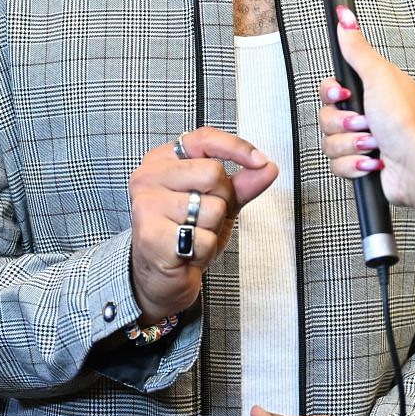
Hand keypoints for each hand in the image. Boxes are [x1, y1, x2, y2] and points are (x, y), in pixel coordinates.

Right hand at [128, 127, 277, 322]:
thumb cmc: (185, 233)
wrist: (160, 276)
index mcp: (162, 160)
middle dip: (222, 201)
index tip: (260, 161)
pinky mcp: (151, 235)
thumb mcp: (217, 203)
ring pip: (212, 208)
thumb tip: (267, 168)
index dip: (236, 148)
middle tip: (203, 218)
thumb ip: (241, 185)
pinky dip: (204, 252)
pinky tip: (187, 252)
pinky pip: (203, 238)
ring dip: (212, 230)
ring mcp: (147, 205)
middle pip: (213, 173)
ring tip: (193, 236)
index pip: (204, 139)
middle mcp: (149, 177)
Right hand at [319, 5, 414, 222]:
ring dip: (351, 145)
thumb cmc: (406, 122)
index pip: (330, 88)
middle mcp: (366, 114)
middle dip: (343, 123)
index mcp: (371, 90)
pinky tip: (373, 162)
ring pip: (329, 143)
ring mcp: (362, 141)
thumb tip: (345, 16)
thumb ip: (357, 48)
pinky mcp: (360, 165)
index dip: (330, 93)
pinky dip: (354, 165)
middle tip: (366, 122)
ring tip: (374, 144)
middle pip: (326, 116)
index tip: (342, 94)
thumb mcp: (379, 76)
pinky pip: (336, 165)